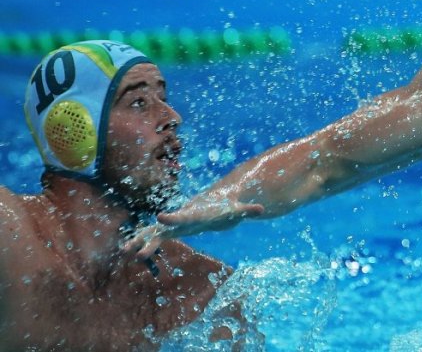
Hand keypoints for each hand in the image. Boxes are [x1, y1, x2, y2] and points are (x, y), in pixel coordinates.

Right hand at [122, 195, 264, 259]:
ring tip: (125, 251)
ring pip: (154, 233)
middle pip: (163, 229)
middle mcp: (181, 218)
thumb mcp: (238, 211)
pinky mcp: (173, 231)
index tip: (160, 217)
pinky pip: (155, 239)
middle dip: (149, 238)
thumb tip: (261, 209)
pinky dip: (143, 244)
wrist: (216, 202)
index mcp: (195, 214)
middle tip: (135, 249)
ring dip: (140, 241)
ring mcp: (175, 225)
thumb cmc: (227, 208)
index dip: (173, 218)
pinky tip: (130, 252)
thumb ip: (248, 210)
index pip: (184, 216)